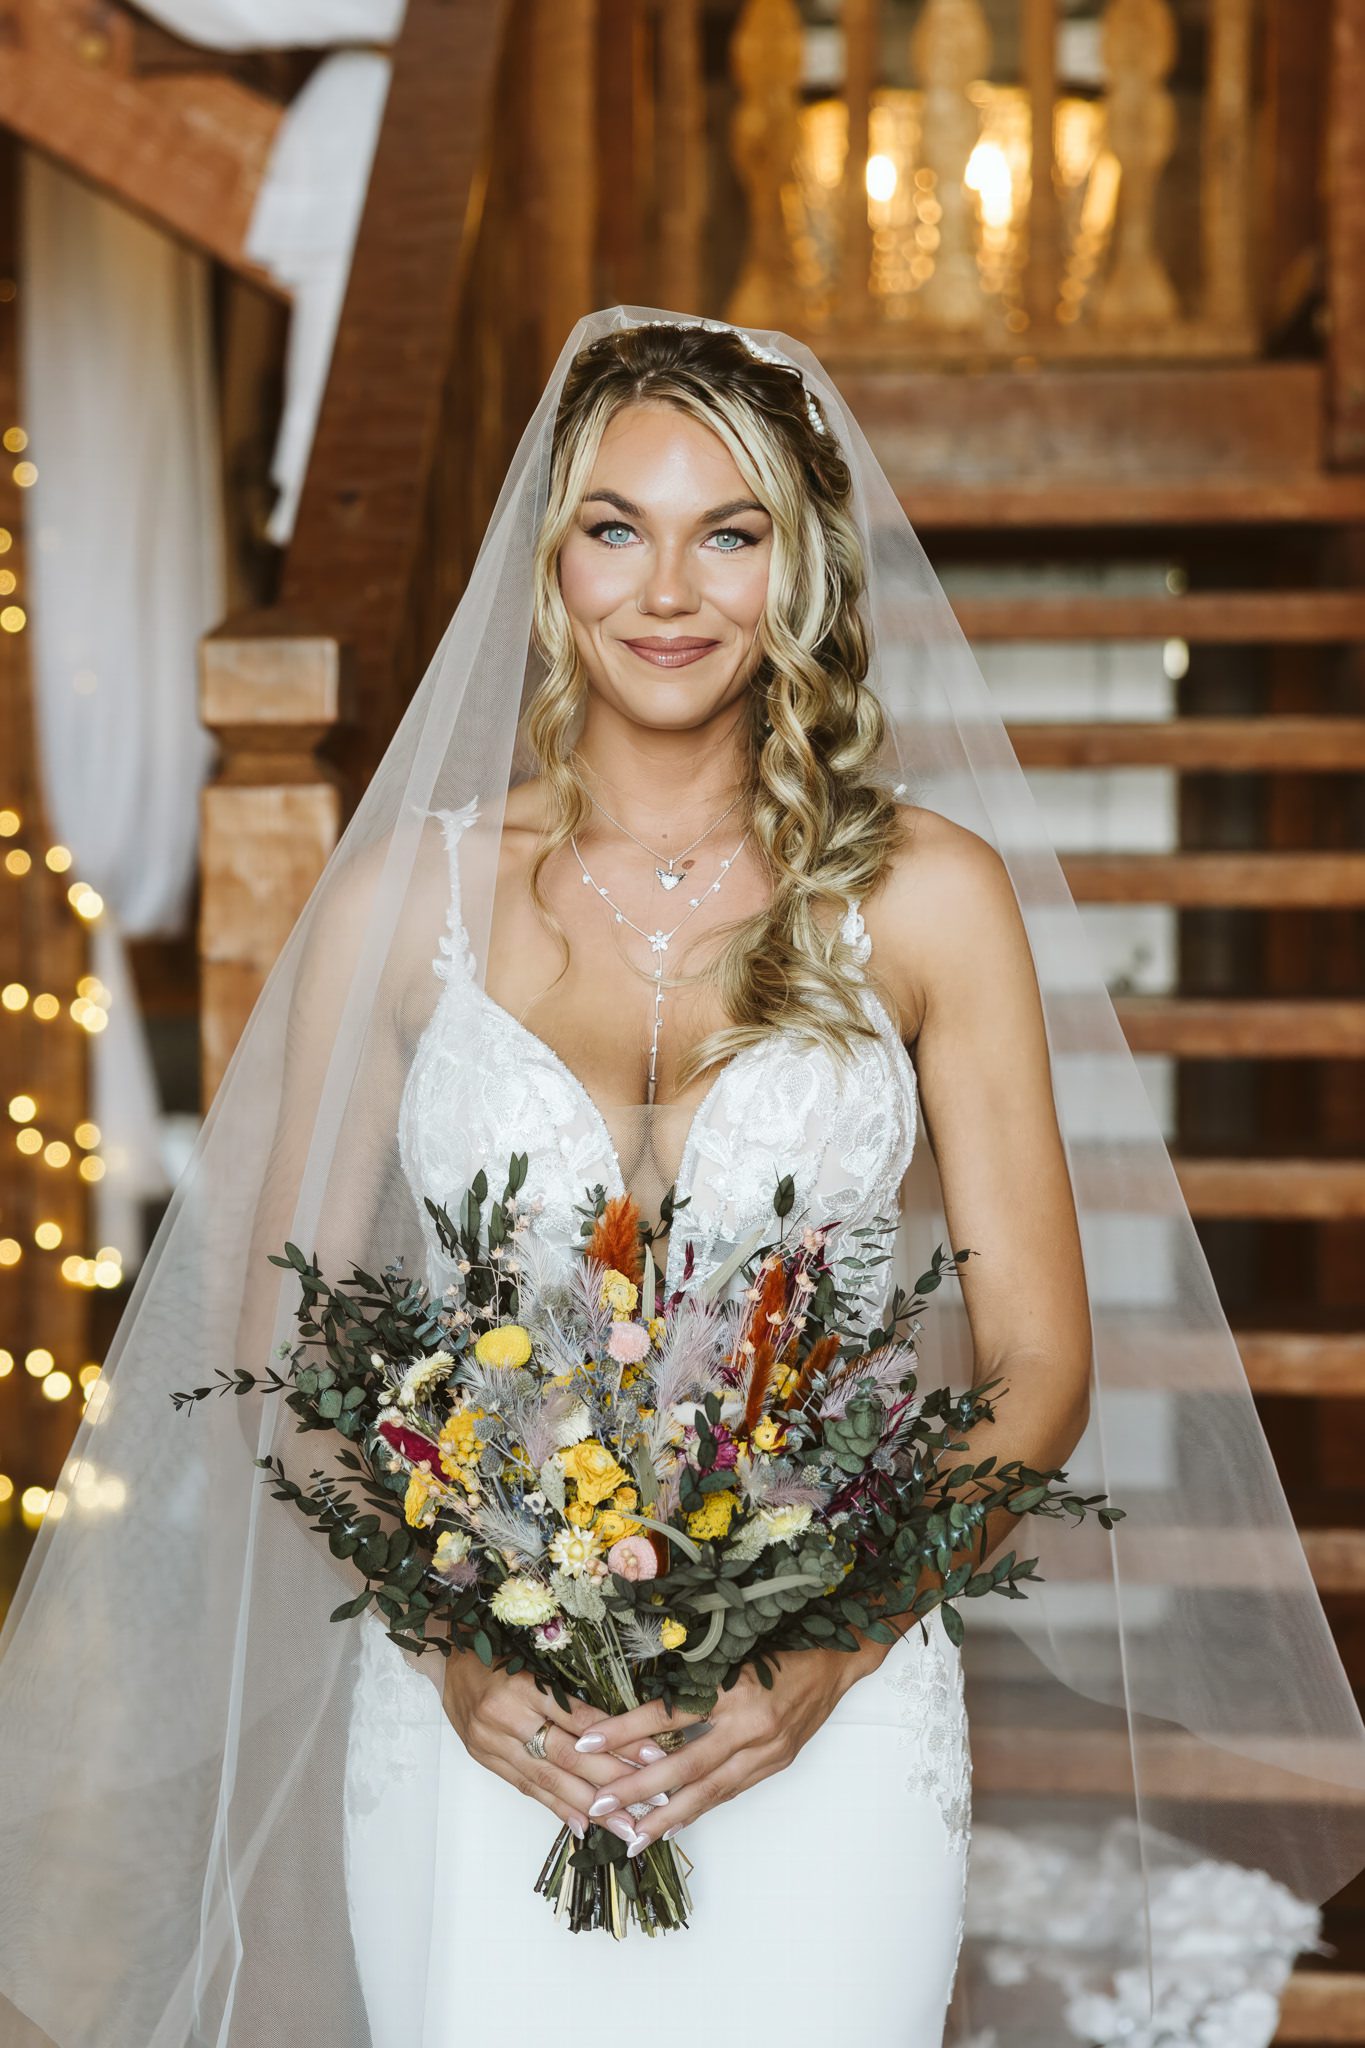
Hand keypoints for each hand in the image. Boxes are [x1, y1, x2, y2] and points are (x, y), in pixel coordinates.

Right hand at [441, 1649, 665, 1849]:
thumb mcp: (537, 1659)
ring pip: (548, 1779)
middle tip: (650, 1802)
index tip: (654, 1756)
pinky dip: (557, 1808)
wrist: (450, 1656)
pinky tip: (584, 1825)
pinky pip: (526, 1788)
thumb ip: (570, 1693)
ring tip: (625, 1825)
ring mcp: (492, 1742)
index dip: (618, 1740)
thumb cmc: (501, 1652)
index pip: (580, 1719)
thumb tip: (621, 1724)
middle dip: (612, 1781)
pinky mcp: (486, 1759)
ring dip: (590, 1806)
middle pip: (567, 1756)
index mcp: (525, 1685)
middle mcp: (507, 1717)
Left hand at [568, 1639, 886, 1855]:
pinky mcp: (776, 1763)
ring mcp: (767, 1750)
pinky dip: (701, 1808)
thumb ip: (694, 1675)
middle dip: (639, 1789)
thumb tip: (641, 1700)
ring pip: (709, 1791)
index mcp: (734, 1687)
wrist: (837, 1657)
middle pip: (685, 1765)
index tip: (587, 1742)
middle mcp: (750, 1724)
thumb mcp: (733, 1648)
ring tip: (633, 1836)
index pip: (668, 1714)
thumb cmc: (782, 1642)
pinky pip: (731, 1791)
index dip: (625, 1730)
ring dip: (668, 1816)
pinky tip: (674, 1823)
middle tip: (600, 1805)